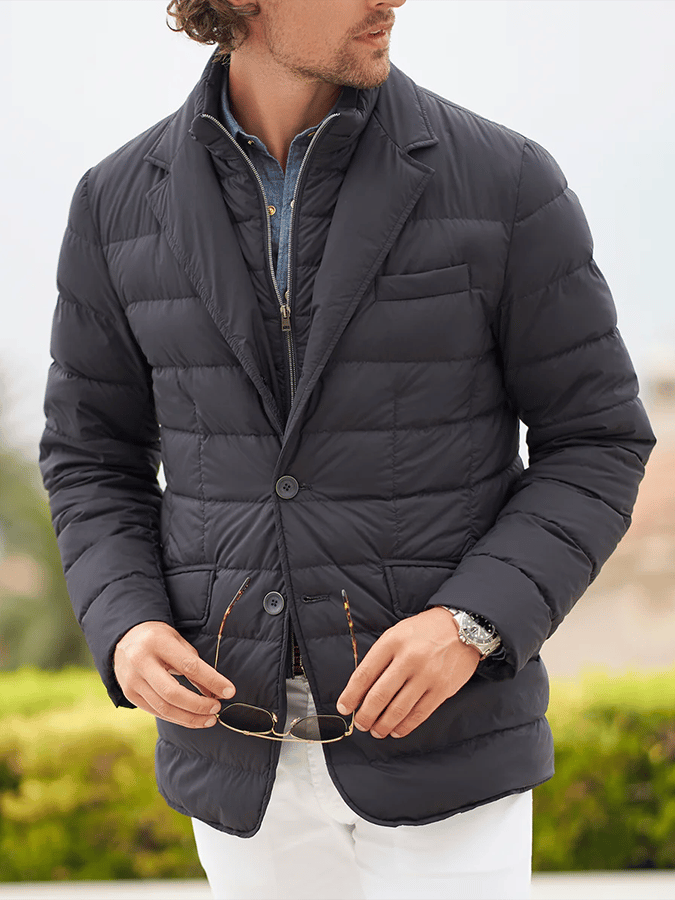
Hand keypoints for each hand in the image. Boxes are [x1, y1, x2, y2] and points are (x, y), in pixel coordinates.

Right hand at [113, 621, 235, 728]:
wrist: (125, 637)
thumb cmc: (159, 638)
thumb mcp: (179, 642)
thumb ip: (196, 665)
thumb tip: (215, 692)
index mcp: (158, 643)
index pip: (189, 666)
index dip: (212, 681)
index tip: (229, 691)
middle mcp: (141, 662)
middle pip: (173, 693)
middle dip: (199, 705)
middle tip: (217, 708)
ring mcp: (132, 680)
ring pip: (164, 708)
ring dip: (190, 718)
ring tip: (208, 719)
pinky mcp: (129, 694)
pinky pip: (156, 711)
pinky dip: (176, 717)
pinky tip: (190, 718)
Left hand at [335, 607, 478, 738]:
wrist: (462, 626)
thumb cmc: (425, 631)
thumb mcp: (397, 634)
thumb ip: (380, 657)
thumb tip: (361, 688)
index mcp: (392, 642)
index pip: (364, 674)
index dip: (351, 695)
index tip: (344, 707)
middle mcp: (408, 659)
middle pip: (379, 696)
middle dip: (365, 715)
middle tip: (361, 723)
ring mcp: (426, 675)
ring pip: (398, 709)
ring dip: (383, 725)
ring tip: (376, 730)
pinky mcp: (442, 689)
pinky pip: (419, 714)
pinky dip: (404, 726)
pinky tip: (396, 730)